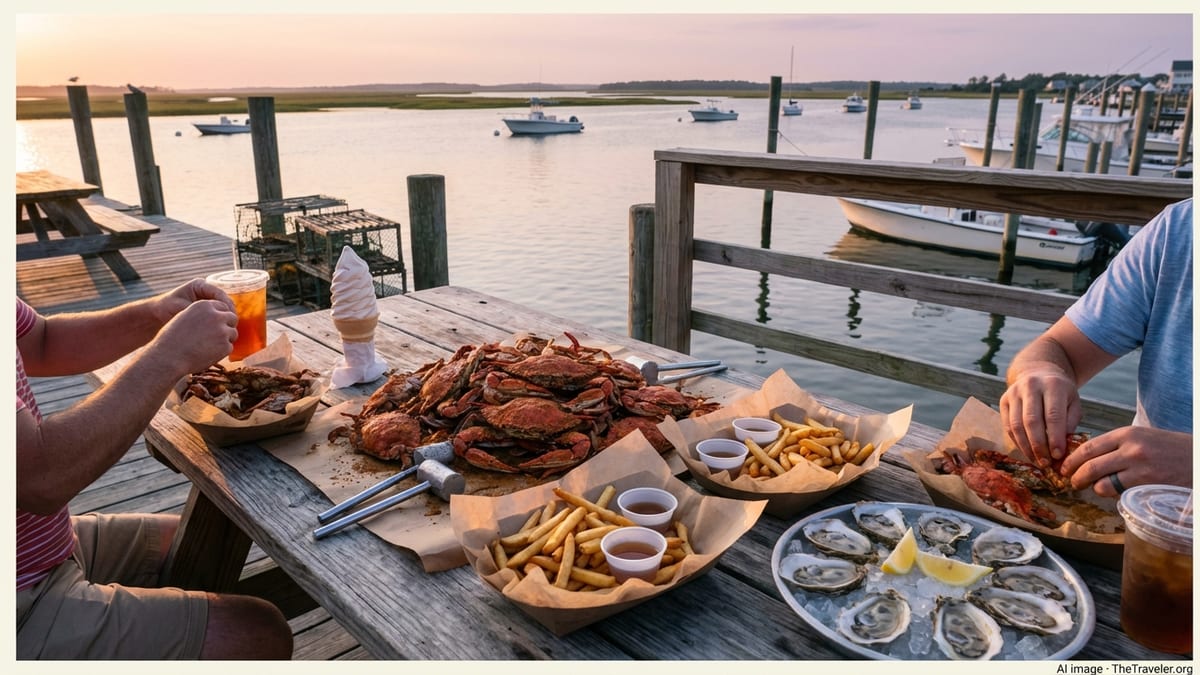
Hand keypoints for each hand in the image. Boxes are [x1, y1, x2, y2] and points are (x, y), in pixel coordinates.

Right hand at [151, 299, 237, 374]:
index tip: (217, 324)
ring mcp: (222, 331)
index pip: (223, 307)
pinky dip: (221, 352)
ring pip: (233, 333)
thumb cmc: (172, 339)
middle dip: (227, 326)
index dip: (221, 317)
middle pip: (232, 318)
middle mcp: (216, 315)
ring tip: (208, 347)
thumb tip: (217, 314)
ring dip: (225, 340)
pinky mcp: (226, 346)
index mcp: (204, 305)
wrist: (169, 356)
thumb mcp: (185, 317)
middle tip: (218, 336)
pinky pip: (229, 347)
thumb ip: (202, 314)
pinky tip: (207, 354)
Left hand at [155, 279, 234, 322]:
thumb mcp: (180, 308)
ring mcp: (207, 300)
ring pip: (224, 308)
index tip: (229, 315)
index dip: (226, 304)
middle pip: (224, 300)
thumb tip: (209, 318)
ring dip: (227, 317)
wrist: (158, 314)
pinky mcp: (208, 309)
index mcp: (199, 285)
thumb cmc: (166, 308)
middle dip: (229, 311)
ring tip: (229, 327)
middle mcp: (205, 291)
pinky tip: (224, 329)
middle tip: (232, 323)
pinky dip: (222, 321)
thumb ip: (195, 311)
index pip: (218, 292)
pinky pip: (219, 314)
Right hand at [1000, 366, 1083, 466]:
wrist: (1038, 373)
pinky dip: (1017, 442)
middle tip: (1046, 463)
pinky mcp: (1003, 400)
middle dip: (1039, 446)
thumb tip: (1061, 446)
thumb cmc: (1060, 393)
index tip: (1059, 456)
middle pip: (1032, 421)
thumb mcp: (1073, 402)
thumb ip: (1070, 422)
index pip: (1053, 415)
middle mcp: (1031, 386)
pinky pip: (1008, 426)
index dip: (1055, 438)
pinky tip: (1027, 451)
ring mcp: (1014, 392)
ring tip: (1036, 460)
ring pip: (1017, 425)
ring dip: (1026, 447)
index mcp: (1053, 385)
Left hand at [1060, 427, 1192, 497]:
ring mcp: (1140, 468)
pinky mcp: (1148, 486)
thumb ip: (1117, 445)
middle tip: (1072, 483)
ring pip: (1101, 483)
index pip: (1088, 447)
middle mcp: (1131, 449)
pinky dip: (1115, 496)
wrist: (1198, 458)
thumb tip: (1088, 457)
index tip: (1064, 467)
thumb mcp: (1142, 437)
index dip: (1072, 460)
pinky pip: (1120, 494)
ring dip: (1096, 489)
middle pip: (1089, 466)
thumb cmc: (1170, 449)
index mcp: (1127, 434)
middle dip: (1076, 477)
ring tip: (1098, 488)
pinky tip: (1119, 493)